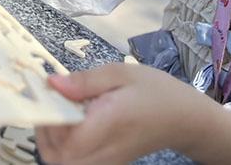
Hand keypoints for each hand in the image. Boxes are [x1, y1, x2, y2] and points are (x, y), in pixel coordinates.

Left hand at [37, 63, 223, 164]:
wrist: (186, 119)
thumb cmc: (155, 91)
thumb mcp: (120, 74)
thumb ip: (84, 81)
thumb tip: (51, 84)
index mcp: (110, 123)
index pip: (67, 140)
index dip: (48, 121)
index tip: (46, 94)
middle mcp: (106, 150)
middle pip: (59, 159)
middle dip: (44, 133)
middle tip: (49, 104)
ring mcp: (107, 161)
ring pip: (65, 163)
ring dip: (52, 140)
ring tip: (59, 111)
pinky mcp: (108, 163)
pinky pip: (76, 161)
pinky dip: (65, 145)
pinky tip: (72, 122)